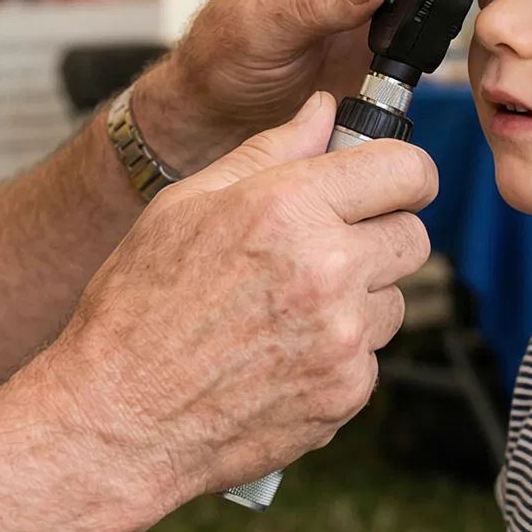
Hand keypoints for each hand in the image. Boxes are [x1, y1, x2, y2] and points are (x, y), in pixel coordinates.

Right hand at [45, 92, 434, 502]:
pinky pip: (370, 356)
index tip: (389, 182)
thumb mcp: (187, 204)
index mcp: (288, 208)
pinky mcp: (347, 393)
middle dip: (379, 234)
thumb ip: (269, 151)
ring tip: (286, 309)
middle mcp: (328, 269)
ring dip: (360, 299)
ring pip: (394, 299)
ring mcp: (343, 338)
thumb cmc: (137, 307)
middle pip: (413, 236)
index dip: (402, 173)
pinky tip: (280, 354)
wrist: (119, 420)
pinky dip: (339, 354)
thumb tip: (324, 111)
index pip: (406, 171)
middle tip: (326, 245)